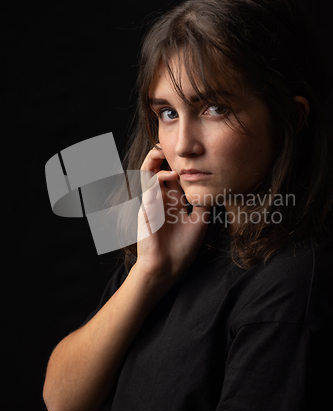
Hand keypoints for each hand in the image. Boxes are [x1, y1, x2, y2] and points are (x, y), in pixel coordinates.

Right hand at [135, 144, 209, 286]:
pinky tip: (172, 175)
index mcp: (174, 202)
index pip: (175, 176)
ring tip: (164, 148)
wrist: (167, 267)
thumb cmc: (182, 248)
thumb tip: (216, 189)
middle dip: (165, 155)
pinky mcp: (145, 207)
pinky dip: (159, 177)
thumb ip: (204, 204)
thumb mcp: (199, 222)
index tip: (192, 151)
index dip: (181, 163)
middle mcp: (162, 199)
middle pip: (160, 169)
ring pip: (148, 172)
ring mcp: (152, 201)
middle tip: (174, 144)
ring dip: (155, 158)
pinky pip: (147, 186)